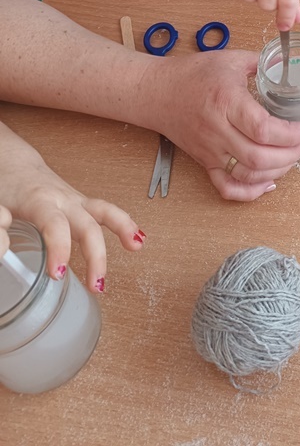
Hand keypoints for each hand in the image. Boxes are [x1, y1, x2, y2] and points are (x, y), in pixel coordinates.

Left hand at [0, 125, 143, 291]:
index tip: (58, 274)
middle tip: (97, 284)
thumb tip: (4, 250)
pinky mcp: (81, 204)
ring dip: (124, 228)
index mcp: (39, 200)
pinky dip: (124, 225)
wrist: (13, 165)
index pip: (54, 224)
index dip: (59, 248)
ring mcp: (74, 200)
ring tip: (137, 247)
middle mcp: (62, 199)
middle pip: (87, 224)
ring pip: (105, 211)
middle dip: (96, 254)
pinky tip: (137, 240)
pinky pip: (106, 212)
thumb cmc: (5, 186)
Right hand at [148, 49, 299, 200]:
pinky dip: (250, 192)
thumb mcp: (230, 59)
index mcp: (227, 102)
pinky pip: (226, 187)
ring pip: (247, 175)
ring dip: (277, 172)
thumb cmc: (192, 73)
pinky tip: (268, 183)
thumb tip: (288, 63)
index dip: (292, 134)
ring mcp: (210, 150)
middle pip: (259, 158)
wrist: (156, 92)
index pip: (264, 129)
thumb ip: (262, 62)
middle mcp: (218, 130)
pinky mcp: (204, 162)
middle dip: (291, 155)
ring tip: (293, 157)